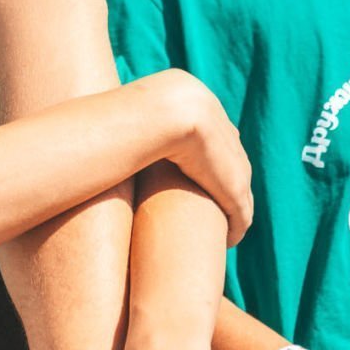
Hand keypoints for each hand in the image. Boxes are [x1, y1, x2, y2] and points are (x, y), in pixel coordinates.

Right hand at [140, 70, 253, 243]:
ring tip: (219, 230)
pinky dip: (237, 228)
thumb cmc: (139, 109)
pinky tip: (228, 241)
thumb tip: (108, 112)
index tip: (198, 177)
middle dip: (226, 186)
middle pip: (233, 166)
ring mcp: (235, 162)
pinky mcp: (235, 188)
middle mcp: (226, 134)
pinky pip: (242, 214)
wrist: (165, 111)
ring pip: (241, 192)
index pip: (217, 138)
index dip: (210, 159)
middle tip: (212, 209)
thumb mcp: (138, 109)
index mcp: (205, 109)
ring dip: (232, 212)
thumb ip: (131, 115)